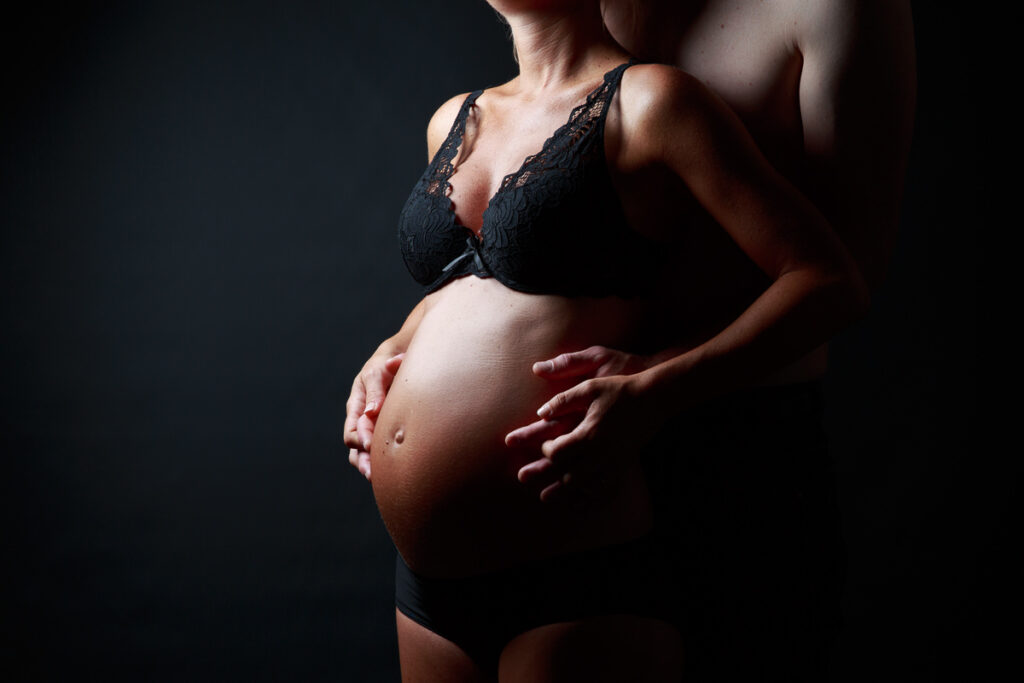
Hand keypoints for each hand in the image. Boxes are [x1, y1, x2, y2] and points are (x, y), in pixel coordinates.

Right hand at [344, 352, 403, 479]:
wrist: (396, 363)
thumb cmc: (385, 366)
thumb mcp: (378, 374)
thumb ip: (375, 391)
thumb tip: (372, 412)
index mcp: (356, 406)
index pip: (353, 430)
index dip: (361, 438)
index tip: (371, 445)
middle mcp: (360, 420)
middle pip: (355, 448)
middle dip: (363, 460)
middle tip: (372, 473)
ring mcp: (371, 428)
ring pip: (364, 454)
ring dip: (369, 466)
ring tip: (377, 480)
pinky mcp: (383, 432)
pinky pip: (378, 452)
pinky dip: (382, 463)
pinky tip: (393, 474)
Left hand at [505, 346, 655, 501]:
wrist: (654, 397)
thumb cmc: (620, 389)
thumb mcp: (590, 387)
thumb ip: (563, 400)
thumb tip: (540, 413)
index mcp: (590, 432)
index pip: (559, 451)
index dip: (545, 450)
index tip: (543, 445)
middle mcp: (602, 452)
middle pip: (568, 475)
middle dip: (545, 477)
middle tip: (525, 478)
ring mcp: (614, 461)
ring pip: (586, 486)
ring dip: (564, 494)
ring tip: (546, 498)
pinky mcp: (624, 463)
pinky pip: (608, 488)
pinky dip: (592, 498)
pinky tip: (581, 503)